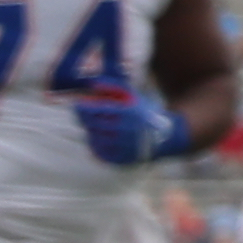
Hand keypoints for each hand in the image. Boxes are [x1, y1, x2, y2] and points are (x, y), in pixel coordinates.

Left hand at [72, 88, 194, 167]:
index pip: (98, 111)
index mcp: (129, 114)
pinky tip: (100, 138)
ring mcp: (123, 146)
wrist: (165, 137)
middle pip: (93, 125)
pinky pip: (100, 152)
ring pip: (94, 139)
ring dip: (90, 131)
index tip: (77, 103)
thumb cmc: (144, 113)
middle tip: (81, 113)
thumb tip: (93, 84)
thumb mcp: (133, 96)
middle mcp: (126, 131)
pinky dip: (96, 145)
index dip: (84, 107)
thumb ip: (114, 87)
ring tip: (94, 125)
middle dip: (84, 118)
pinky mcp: (121, 159)